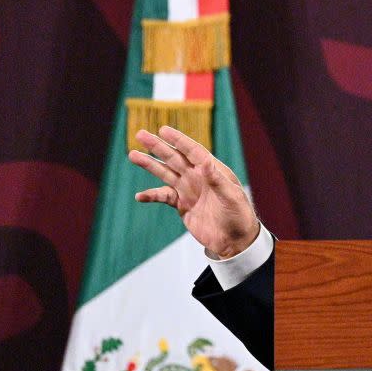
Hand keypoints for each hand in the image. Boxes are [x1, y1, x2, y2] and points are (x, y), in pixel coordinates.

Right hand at [128, 126, 258, 258]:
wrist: (234, 240)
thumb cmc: (239, 215)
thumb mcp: (231, 196)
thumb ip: (218, 180)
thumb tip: (205, 161)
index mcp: (212, 170)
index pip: (193, 151)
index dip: (178, 140)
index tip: (163, 130)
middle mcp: (198, 176)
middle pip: (174, 158)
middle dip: (157, 146)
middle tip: (140, 134)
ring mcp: (189, 189)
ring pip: (165, 173)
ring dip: (149, 164)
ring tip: (132, 154)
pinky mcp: (182, 205)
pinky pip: (163, 197)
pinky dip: (151, 195)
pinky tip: (140, 196)